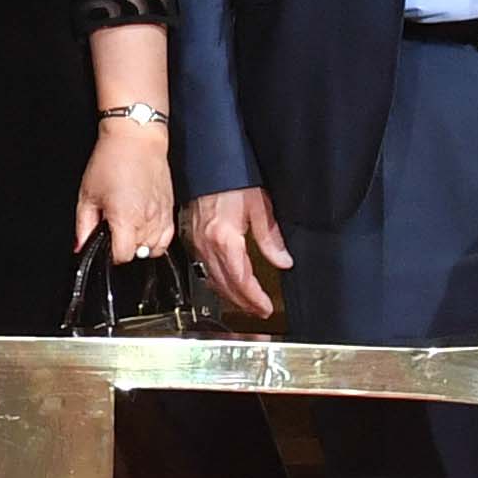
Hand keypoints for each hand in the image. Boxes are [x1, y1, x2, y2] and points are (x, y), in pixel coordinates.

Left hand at [72, 118, 174, 264]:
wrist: (136, 139)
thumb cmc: (112, 160)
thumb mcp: (87, 194)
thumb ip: (83, 226)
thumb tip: (80, 246)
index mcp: (125, 217)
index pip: (122, 256)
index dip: (110, 254)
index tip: (105, 244)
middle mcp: (146, 219)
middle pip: (137, 253)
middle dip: (124, 246)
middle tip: (114, 228)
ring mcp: (161, 215)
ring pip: (153, 248)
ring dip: (140, 244)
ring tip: (128, 227)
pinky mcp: (170, 208)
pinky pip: (167, 238)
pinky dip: (156, 240)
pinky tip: (144, 229)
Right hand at [185, 188, 288, 321]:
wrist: (209, 165)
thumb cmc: (232, 180)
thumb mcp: (259, 206)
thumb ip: (271, 237)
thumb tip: (283, 260)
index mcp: (225, 238)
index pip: (241, 279)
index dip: (254, 298)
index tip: (266, 308)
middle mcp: (208, 245)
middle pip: (226, 285)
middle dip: (244, 303)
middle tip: (259, 312)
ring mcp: (198, 243)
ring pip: (214, 281)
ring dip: (231, 296)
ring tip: (247, 304)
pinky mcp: (195, 239)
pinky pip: (206, 270)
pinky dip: (219, 283)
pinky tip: (228, 284)